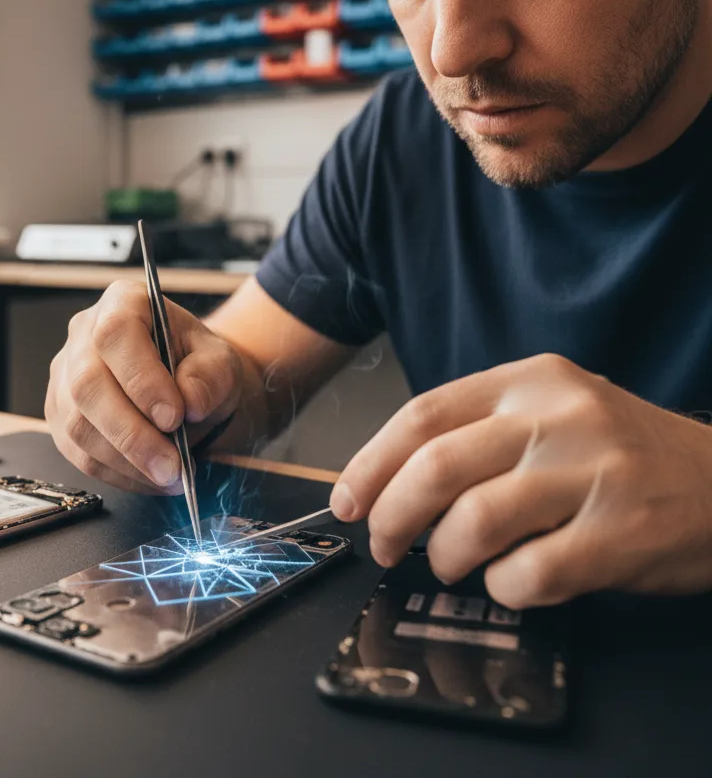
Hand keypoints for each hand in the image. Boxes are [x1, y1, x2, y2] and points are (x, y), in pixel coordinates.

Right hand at [46, 280, 242, 492]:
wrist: (187, 388)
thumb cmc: (198, 366)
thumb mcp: (220, 361)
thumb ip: (211, 375)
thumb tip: (189, 400)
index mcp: (123, 303)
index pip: (116, 334)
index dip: (141, 378)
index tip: (174, 416)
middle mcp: (83, 335)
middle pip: (89, 385)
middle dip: (133, 434)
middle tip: (173, 466)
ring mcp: (66, 377)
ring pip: (79, 426)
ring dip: (126, 461)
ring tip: (170, 476)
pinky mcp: (61, 417)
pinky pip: (79, 454)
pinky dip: (118, 474)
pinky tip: (151, 479)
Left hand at [330, 354, 711, 607]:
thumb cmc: (620, 454)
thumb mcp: (550, 415)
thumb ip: (479, 436)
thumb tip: (388, 484)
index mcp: (528, 382)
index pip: (422, 416)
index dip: (370, 463)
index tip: (347, 501)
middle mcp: (557, 417)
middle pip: (435, 468)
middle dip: (391, 517)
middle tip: (383, 545)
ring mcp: (593, 472)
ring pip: (473, 522)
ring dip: (443, 556)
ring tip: (449, 563)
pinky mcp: (622, 533)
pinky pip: (529, 574)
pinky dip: (502, 587)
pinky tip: (510, 581)